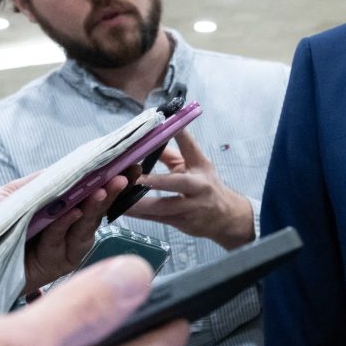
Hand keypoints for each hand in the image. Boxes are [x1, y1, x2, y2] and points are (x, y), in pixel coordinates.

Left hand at [0, 169, 139, 294]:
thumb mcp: (2, 198)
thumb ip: (34, 185)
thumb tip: (68, 167)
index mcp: (51, 207)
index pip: (83, 188)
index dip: (103, 175)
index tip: (123, 160)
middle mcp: (63, 225)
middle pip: (93, 205)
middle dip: (110, 188)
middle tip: (125, 173)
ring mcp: (63, 246)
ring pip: (87, 223)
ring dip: (98, 205)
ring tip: (106, 187)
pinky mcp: (58, 265)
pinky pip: (68, 242)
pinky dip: (70, 225)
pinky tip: (76, 210)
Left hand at [122, 130, 253, 249]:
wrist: (226, 218)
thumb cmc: (205, 187)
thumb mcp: (195, 166)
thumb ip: (170, 155)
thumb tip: (146, 141)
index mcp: (202, 167)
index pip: (191, 148)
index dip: (180, 135)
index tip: (166, 122)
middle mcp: (199, 187)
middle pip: (177, 183)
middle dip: (156, 181)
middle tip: (135, 177)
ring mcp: (191, 207)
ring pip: (163, 206)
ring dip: (140, 203)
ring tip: (119, 198)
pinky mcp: (181, 222)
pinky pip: (156, 219)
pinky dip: (138, 215)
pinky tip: (120, 210)